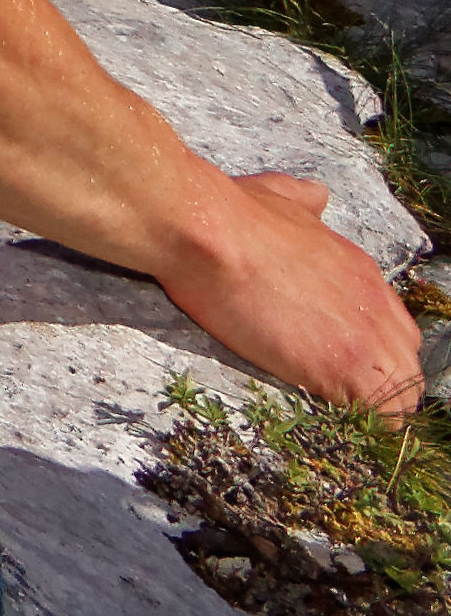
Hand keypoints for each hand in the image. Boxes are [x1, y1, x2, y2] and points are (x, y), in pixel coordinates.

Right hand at [169, 167, 424, 409]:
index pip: (395, 327)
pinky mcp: (342, 368)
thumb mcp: (280, 194)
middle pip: (405, 364)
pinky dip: (363, 422)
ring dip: (374, 406)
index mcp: (362, 273)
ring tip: (333, 409)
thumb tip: (316, 194)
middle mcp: (375, 306)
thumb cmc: (232, 214)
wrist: (210, 233)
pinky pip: (380, 414)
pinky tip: (331, 416)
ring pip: (401, 395)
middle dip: (380, 381)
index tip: (341, 357)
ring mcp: (363, 339)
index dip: (371, 348)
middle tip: (337, 390)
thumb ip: (304, 199)